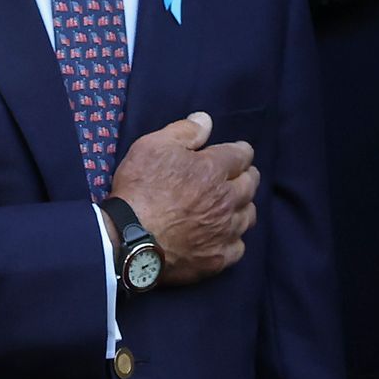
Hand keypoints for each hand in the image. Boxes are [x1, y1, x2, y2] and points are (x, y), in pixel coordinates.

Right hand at [111, 111, 256, 284]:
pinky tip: (224, 236)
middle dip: (247, 176)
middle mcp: (226, 200)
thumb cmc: (139, 189)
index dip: (240, 152)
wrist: (127, 239)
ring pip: (249, 216)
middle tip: (239, 176)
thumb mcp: (152, 147)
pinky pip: (239, 247)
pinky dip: (234, 239)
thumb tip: (206, 120)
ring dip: (244, 207)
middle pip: (251, 185)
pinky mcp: (217, 258)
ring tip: (234, 206)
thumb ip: (184, 131)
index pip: (242, 155)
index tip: (238, 153)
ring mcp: (224, 231)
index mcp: (214, 170)